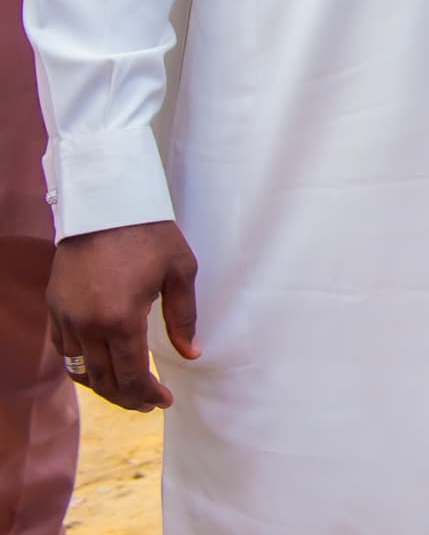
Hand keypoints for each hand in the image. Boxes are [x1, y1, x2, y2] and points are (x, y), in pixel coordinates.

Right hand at [49, 220, 199, 410]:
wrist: (105, 205)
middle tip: (147, 404)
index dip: (148, 396)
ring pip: (79, 370)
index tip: (164, 402)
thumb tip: (192, 354)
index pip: (132, 376)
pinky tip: (99, 366)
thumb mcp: (180, 272)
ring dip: (102, 386)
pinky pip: (63, 350)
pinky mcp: (55, 307)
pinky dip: (80, 366)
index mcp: (121, 320)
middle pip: (103, 381)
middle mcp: (88, 325)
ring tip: (126, 390)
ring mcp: (66, 317)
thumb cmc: (149, 234)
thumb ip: (184, 318)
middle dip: (127, 398)